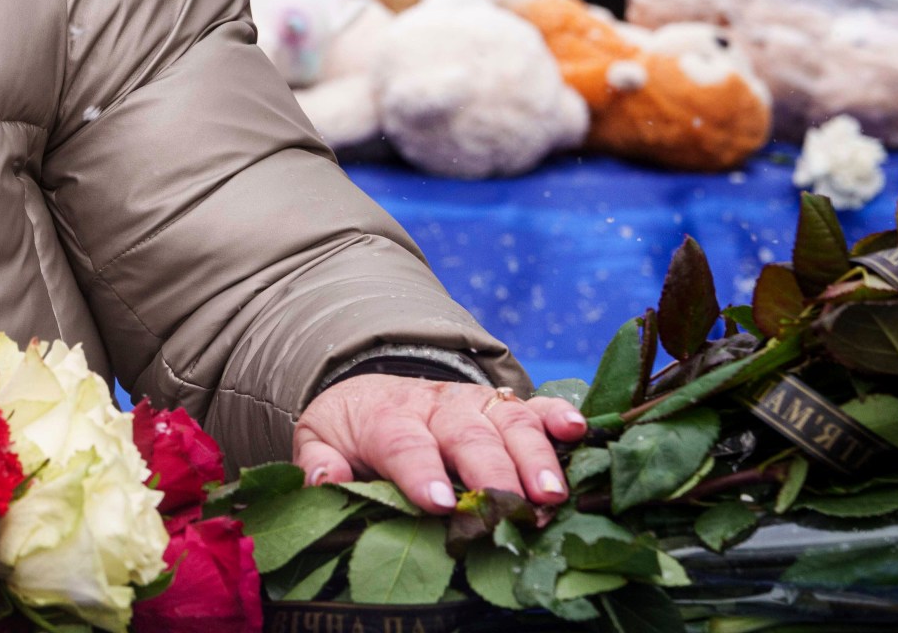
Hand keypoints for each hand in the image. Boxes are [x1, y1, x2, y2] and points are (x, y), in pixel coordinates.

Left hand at [294, 375, 586, 511]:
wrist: (372, 389)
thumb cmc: (351, 428)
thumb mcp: (320, 439)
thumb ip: (319, 461)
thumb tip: (323, 483)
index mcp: (386, 417)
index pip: (403, 443)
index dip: (422, 472)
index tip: (440, 503)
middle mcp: (436, 407)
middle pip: (467, 435)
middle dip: (492, 471)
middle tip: (513, 508)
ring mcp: (473, 404)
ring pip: (507, 422)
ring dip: (534, 456)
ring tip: (551, 494)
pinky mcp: (501, 407)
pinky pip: (534, 405)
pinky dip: (558, 414)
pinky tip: (579, 431)